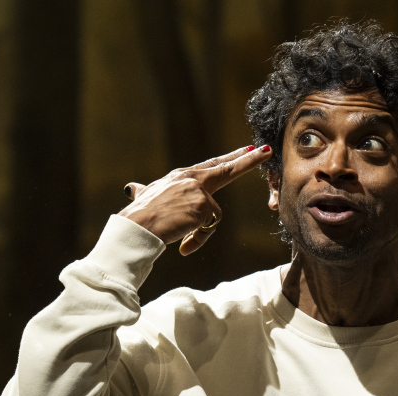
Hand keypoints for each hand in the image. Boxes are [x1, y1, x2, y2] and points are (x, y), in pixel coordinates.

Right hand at [121, 144, 271, 255]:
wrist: (136, 226)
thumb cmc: (139, 215)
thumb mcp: (144, 197)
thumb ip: (144, 191)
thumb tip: (131, 188)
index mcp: (181, 176)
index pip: (210, 165)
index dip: (230, 159)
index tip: (246, 150)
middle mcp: (191, 178)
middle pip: (226, 169)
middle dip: (249, 160)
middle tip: (266, 151)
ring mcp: (199, 190)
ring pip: (214, 215)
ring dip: (200, 232)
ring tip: (181, 238)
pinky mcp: (203, 205)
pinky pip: (210, 227)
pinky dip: (199, 239)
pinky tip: (184, 243)